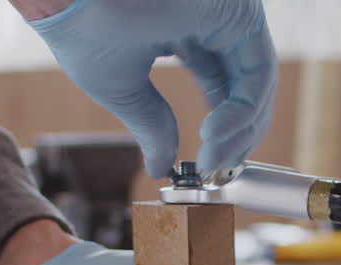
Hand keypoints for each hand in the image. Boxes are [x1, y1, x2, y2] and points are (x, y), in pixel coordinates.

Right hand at [25, 0, 276, 176]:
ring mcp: (228, 15)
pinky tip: (214, 136)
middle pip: (246, 89)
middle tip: (217, 172)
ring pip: (258, 85)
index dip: (220, 133)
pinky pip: (258, 71)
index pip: (221, 87)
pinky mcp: (236, 13)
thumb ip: (152, 126)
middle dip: (236, 138)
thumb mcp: (125, 91)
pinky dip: (243, 111)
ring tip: (213, 161)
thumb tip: (160, 168)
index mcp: (185, 32)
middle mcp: (212, 22)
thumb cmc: (82, 31)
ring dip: (239, 132)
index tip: (205, 169)